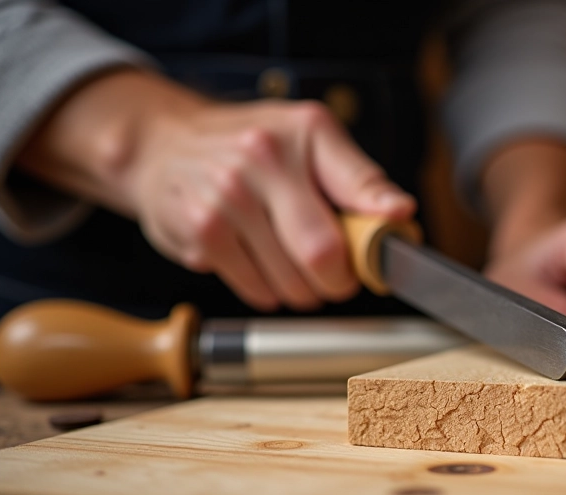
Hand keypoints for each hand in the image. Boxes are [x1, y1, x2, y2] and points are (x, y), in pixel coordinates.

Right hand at [128, 100, 414, 310]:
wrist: (164, 144)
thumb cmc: (251, 146)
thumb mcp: (310, 140)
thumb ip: (359, 179)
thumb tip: (401, 214)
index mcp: (306, 132)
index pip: (360, 190)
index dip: (380, 233)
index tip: (389, 257)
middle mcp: (263, 158)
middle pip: (324, 253)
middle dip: (339, 279)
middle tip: (336, 276)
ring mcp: (227, 196)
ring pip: (292, 282)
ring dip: (302, 290)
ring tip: (291, 264)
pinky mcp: (201, 232)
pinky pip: (257, 290)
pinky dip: (267, 291)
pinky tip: (257, 263)